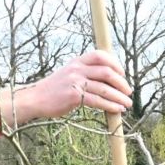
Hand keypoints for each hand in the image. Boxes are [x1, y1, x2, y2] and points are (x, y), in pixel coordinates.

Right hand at [5, 50, 131, 121]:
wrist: (36, 99)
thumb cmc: (54, 90)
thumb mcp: (69, 74)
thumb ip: (85, 73)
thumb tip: (107, 80)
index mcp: (77, 61)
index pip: (100, 55)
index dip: (115, 63)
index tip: (122, 73)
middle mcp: (77, 69)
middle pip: (106, 71)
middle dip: (121, 82)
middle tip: (128, 92)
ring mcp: (75, 82)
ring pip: (104, 88)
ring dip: (119, 97)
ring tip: (127, 104)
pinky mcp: (74, 96)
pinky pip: (97, 100)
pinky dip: (110, 105)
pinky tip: (117, 110)